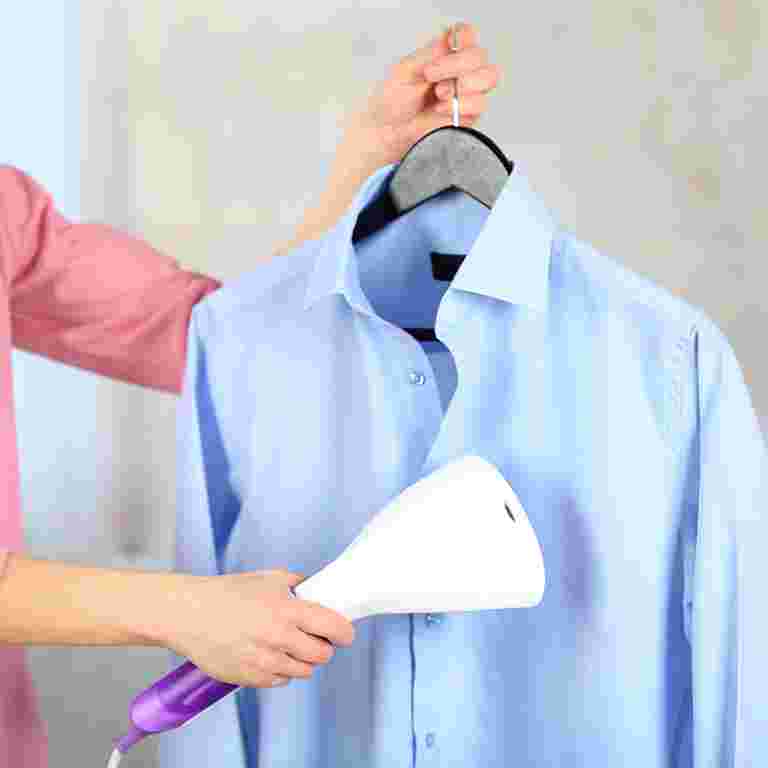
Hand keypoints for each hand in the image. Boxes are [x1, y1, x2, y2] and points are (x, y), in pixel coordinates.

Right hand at [165, 569, 355, 687]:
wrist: (190, 614)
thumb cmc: (228, 593)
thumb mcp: (268, 578)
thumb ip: (298, 584)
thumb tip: (319, 589)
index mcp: (287, 610)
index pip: (333, 627)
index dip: (344, 632)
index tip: (345, 633)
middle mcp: (279, 638)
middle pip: (322, 655)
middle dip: (323, 647)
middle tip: (315, 638)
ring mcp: (265, 661)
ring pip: (304, 671)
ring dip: (302, 660)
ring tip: (287, 645)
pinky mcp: (251, 678)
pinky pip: (280, 681)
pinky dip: (280, 671)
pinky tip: (269, 654)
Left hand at [345, 22, 501, 167]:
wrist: (391, 131)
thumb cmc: (394, 101)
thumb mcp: (404, 70)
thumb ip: (428, 54)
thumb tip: (448, 40)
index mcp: (445, 52)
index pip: (467, 34)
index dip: (463, 36)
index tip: (448, 45)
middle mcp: (460, 69)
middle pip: (480, 55)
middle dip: (457, 65)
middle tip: (432, 75)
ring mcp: (468, 91)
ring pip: (488, 77)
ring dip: (462, 85)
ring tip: (439, 94)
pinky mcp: (470, 112)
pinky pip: (480, 104)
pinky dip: (461, 105)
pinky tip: (442, 108)